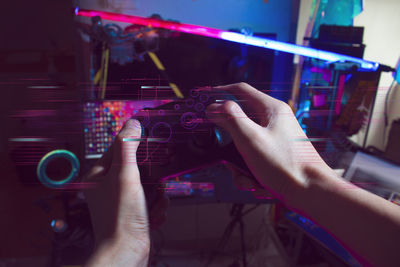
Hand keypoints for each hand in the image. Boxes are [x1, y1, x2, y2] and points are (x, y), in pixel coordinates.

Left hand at [84, 119, 149, 265]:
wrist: (127, 251)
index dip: (138, 149)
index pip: (120, 147)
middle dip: (152, 178)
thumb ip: (129, 146)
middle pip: (138, 167)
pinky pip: (150, 199)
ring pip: (148, 184)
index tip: (152, 149)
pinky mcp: (132, 211)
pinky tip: (154, 216)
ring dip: (157, 195)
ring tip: (153, 206)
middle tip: (154, 187)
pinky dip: (156, 207)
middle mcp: (108, 185)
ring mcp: (120, 199)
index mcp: (98, 174)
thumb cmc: (120, 216)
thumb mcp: (126, 174)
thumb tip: (132, 122)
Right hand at [206, 83, 333, 206]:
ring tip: (248, 177)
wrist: (313, 193)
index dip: (219, 93)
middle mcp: (275, 120)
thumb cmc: (286, 166)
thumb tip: (214, 106)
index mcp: (271, 109)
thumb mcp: (251, 139)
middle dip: (230, 143)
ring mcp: (276, 138)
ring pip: (245, 144)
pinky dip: (251, 172)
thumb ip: (230, 119)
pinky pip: (254, 158)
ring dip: (240, 163)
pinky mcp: (277, 154)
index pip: (240, 90)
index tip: (204, 100)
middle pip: (240, 122)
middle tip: (228, 157)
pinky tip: (257, 183)